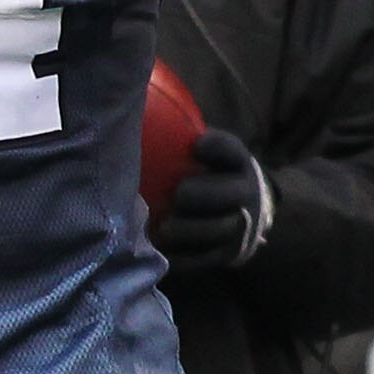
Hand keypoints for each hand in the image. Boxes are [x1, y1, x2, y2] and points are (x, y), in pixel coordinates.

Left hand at [155, 130, 274, 274]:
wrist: (233, 210)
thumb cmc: (197, 173)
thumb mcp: (193, 151)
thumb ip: (172, 138)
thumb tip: (130, 114)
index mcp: (232, 162)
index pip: (230, 150)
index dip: (216, 147)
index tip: (196, 146)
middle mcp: (243, 192)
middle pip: (231, 194)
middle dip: (205, 194)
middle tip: (179, 194)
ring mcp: (238, 226)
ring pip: (222, 230)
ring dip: (192, 230)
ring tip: (164, 228)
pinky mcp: (225, 254)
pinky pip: (208, 259)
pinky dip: (185, 258)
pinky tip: (162, 251)